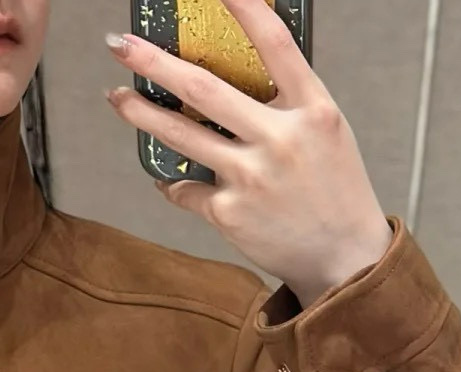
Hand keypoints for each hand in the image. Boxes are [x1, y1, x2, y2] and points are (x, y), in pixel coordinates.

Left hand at [104, 0, 392, 307]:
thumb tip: (235, 74)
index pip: (274, 43)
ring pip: (181, 136)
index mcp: (312, 109)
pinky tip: (167, 176)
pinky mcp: (228, 213)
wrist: (343, 258)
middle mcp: (280, 138)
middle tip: (121, 43)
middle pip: (205, 89)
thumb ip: (287, 102)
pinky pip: (184, 188)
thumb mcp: (324, 132)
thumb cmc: (334, 190)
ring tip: (116, 97)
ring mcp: (251, 177)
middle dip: (155, 63)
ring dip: (141, 114)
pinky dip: (171, 181)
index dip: (243, 8)